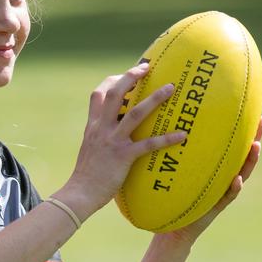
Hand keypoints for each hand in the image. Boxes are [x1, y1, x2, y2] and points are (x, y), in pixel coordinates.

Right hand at [54, 63, 185, 219]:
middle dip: (130, 78)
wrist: (79, 193)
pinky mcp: (123, 156)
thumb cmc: (85, 177)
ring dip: (154, 99)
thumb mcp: (89, 151)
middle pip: (114, 94)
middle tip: (146, 67)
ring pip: (135, 113)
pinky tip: (182, 135)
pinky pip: (148, 144)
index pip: (97, 95)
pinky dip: (166, 138)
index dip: (111, 81)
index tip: (125, 75)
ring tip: (171, 88)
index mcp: (93, 127)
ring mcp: (112, 141)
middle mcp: (101, 129)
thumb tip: (111, 138)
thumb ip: (99, 140)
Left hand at [158, 115, 261, 245]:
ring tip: (255, 146)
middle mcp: (220, 176)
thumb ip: (170, 151)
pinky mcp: (216, 206)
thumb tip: (159, 122)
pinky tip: (237, 179)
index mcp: (210, 166)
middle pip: (240, 154)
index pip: (226, 143)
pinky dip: (233, 188)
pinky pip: (227, 196)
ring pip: (241, 173)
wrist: (169, 226)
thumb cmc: (168, 195)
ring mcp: (221, 191)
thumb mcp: (170, 170)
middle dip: (252, 137)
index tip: (243, 108)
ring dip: (249, 161)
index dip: (236, 127)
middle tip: (260, 120)